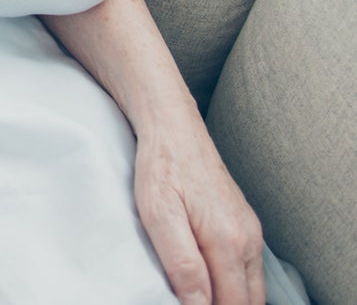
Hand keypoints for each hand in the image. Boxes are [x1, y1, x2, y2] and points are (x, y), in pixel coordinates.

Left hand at [134, 123, 263, 304]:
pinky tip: (210, 281)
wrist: (173, 126)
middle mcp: (248, 239)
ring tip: (197, 294)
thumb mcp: (159, 214)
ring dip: (231, 300)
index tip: (184, 304)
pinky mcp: (245, 224)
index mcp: (228, 241)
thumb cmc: (161, 166)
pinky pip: (248, 270)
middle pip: (248, 302)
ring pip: (252, 289)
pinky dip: (234, 284)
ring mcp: (250, 232)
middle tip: (189, 300)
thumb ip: (182, 263)